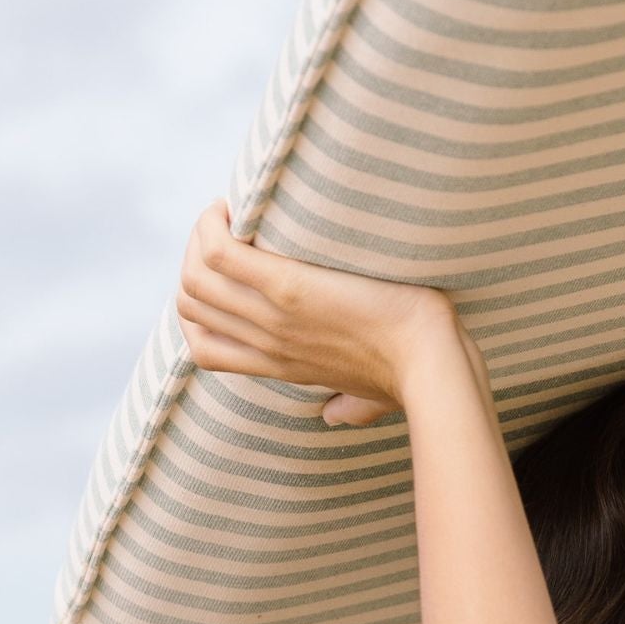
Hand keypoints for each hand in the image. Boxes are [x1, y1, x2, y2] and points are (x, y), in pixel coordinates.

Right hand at [175, 201, 456, 425]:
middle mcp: (267, 344)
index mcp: (280, 366)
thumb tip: (337, 416)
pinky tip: (234, 207)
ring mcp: (273, 317)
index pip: (205, 345)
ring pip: (196, 277)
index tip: (226, 268)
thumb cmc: (414, 375)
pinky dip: (214, 225)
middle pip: (191, 303)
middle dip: (196, 258)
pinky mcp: (289, 287)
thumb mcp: (369, 396)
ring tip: (229, 213)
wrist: (433, 365)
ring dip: (201, 236)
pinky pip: (220, 253)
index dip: (201, 304)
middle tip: (229, 228)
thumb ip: (349, 406)